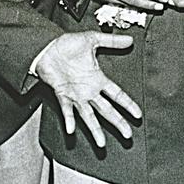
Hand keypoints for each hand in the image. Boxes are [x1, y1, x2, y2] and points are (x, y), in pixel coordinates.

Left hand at [34, 31, 142, 147]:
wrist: (46, 47)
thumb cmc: (66, 45)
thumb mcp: (92, 39)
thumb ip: (111, 41)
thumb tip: (129, 39)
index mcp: (97, 79)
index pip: (117, 94)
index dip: (127, 104)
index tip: (137, 115)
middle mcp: (88, 90)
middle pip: (107, 110)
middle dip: (118, 123)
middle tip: (127, 135)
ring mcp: (75, 95)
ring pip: (88, 116)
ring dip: (95, 130)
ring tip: (102, 143)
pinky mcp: (62, 94)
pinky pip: (67, 109)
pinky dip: (69, 120)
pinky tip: (72, 130)